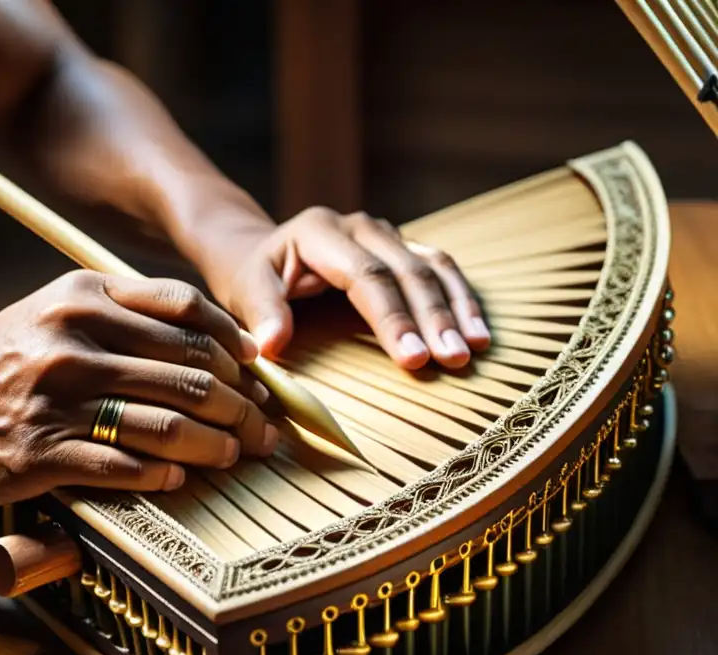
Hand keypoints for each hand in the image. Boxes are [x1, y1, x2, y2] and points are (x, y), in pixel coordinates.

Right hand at [0, 271, 276, 505]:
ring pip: (169, 423)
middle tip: (261, 426)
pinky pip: (129, 467)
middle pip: (190, 370)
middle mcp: (72, 339)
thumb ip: (128, 314)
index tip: (255, 371)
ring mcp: (57, 398)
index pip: (187, 310)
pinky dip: (166, 474)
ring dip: (216, 444)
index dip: (235, 342)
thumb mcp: (57, 312)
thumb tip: (218, 342)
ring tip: (233, 453)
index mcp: (82, 294)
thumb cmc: (6, 361)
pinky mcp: (43, 453)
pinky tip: (181, 476)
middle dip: (241, 404)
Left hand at [200, 207, 490, 369]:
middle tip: (454, 359)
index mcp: (320, 231)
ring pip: (432, 265)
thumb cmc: (252, 277)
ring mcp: (385, 235)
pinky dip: (460, 300)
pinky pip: (439, 270)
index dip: (392, 317)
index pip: (366, 275)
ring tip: (476, 349)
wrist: (259, 252)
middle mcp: (359, 227)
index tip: (413, 360)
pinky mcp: (401, 249)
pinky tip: (478, 332)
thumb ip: (260, 313)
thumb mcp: (243, 290)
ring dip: (456, 308)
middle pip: (406, 270)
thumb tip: (271, 346)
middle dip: (433, 317)